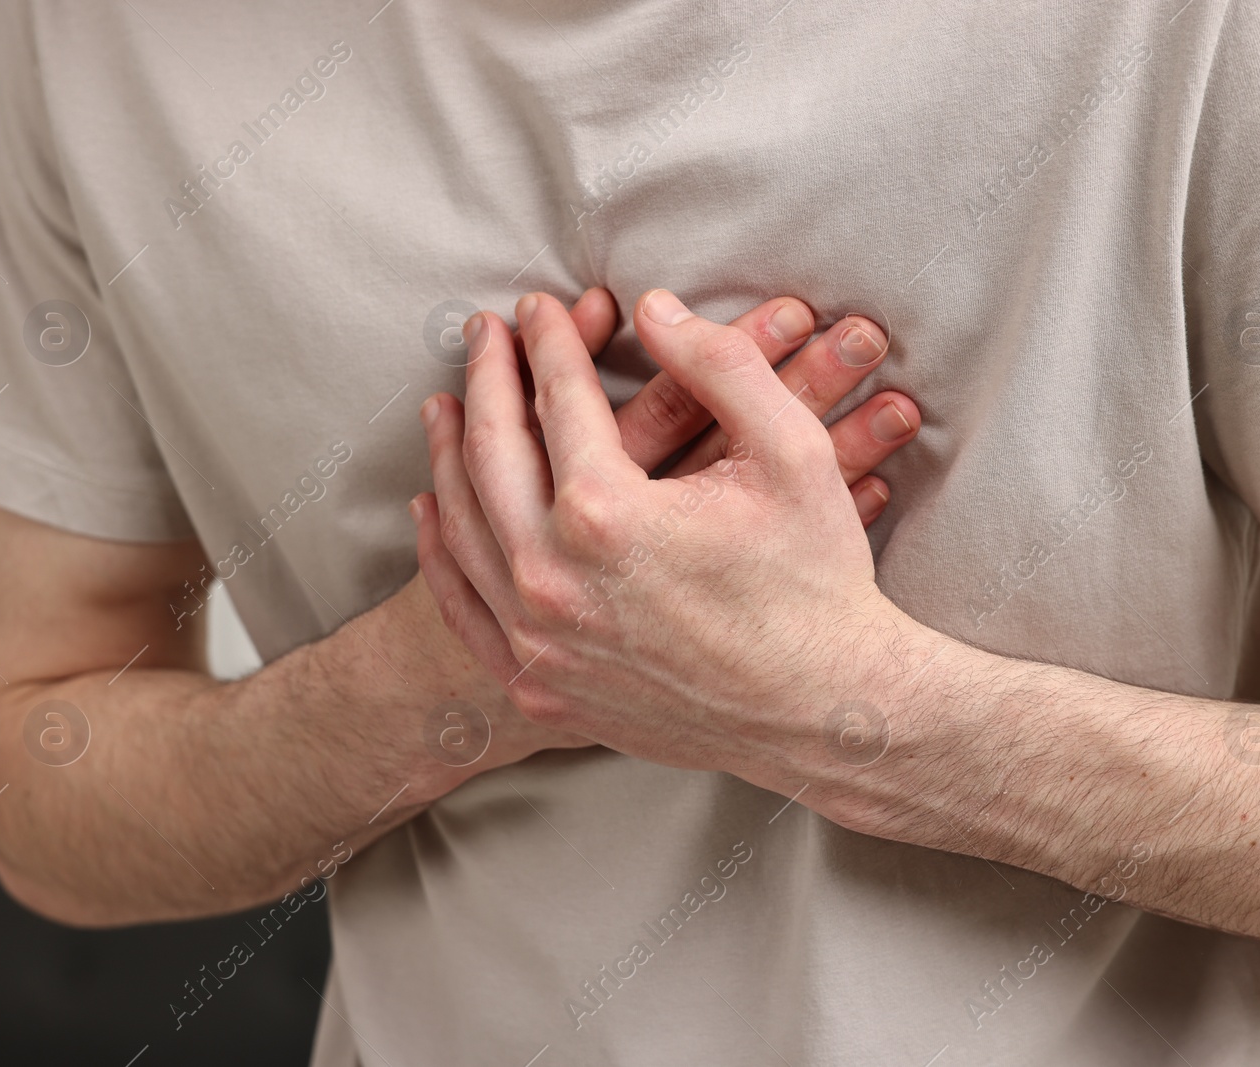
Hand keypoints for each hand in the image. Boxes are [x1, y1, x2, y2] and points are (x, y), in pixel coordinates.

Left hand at [412, 288, 916, 778]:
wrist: (824, 709)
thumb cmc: (816, 580)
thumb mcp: (792, 451)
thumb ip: (720, 364)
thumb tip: (654, 309)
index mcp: (607, 513)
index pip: (557, 401)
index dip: (550, 342)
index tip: (541, 307)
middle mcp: (553, 580)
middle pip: (490, 455)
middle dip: (486, 380)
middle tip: (484, 333)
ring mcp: (539, 642)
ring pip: (462, 529)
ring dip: (448, 456)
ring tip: (445, 406)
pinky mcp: (542, 689)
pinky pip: (465, 609)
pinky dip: (441, 552)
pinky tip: (435, 510)